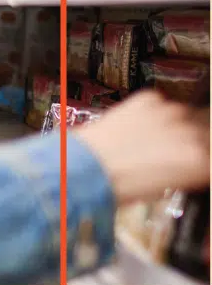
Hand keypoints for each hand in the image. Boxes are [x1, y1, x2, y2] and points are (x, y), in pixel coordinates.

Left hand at [76, 90, 209, 204]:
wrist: (86, 166)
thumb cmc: (121, 184)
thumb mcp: (167, 186)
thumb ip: (188, 171)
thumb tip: (193, 165)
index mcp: (200, 161)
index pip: (210, 156)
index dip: (202, 159)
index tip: (195, 161)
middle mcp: (192, 132)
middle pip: (205, 132)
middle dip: (194, 141)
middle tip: (174, 151)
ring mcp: (171, 111)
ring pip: (186, 115)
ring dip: (175, 125)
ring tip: (151, 139)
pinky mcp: (150, 98)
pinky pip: (160, 103)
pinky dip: (153, 112)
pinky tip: (136, 127)